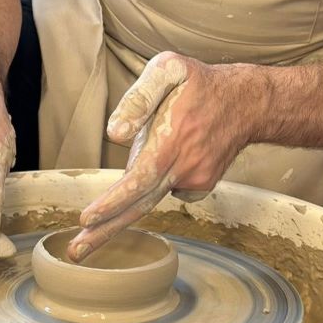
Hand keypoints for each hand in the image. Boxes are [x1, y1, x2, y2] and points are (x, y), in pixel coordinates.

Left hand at [67, 52, 247, 261]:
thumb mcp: (169, 70)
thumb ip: (139, 98)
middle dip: (105, 231)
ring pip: (152, 197)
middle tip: (75, 251)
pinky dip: (157, 180)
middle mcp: (184, 166)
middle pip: (140, 206)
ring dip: (122, 213)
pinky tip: (163, 159)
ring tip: (94, 229)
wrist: (247, 102)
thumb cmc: (200, 82)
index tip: (86, 220)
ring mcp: (195, 179)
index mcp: (171, 141)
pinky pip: (169, 187)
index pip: (137, 181)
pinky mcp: (201, 184)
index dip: (111, 203)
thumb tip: (115, 134)